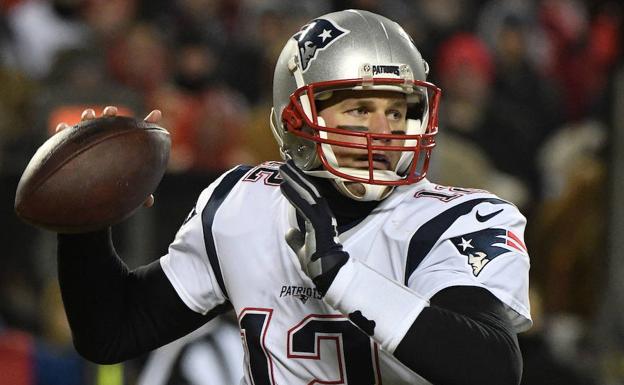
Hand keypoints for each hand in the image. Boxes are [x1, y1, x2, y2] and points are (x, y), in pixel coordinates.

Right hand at [55, 106, 161, 207]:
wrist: (87, 195)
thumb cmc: (112, 190)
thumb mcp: (127, 191)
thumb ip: (139, 194)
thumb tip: (149, 203)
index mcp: (123, 147)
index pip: (138, 134)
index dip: (149, 123)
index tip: (157, 114)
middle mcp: (106, 140)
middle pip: (109, 123)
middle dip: (110, 115)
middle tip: (112, 111)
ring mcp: (88, 141)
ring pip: (86, 125)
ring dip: (87, 117)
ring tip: (88, 114)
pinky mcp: (69, 147)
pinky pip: (63, 137)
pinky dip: (62, 131)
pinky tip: (62, 128)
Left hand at [279, 160, 348, 293]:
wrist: (328, 273)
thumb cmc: (317, 263)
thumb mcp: (302, 248)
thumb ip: (296, 239)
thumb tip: (289, 232)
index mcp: (320, 217)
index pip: (309, 195)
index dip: (299, 182)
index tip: (289, 170)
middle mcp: (324, 214)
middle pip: (309, 189)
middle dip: (297, 174)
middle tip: (285, 161)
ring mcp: (322, 217)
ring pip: (307, 192)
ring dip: (294, 179)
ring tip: (283, 168)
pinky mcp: (317, 223)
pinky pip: (303, 204)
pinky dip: (293, 194)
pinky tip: (284, 185)